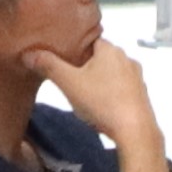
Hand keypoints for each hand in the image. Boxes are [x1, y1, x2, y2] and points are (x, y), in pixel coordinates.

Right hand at [47, 35, 166, 150]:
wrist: (135, 130)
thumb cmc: (102, 102)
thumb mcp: (69, 83)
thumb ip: (49, 66)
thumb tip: (29, 54)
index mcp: (109, 49)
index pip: (89, 40)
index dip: (75, 49)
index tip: (65, 60)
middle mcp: (126, 58)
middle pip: (101, 57)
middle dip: (87, 67)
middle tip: (71, 81)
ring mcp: (137, 77)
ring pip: (113, 73)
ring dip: (100, 81)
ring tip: (86, 96)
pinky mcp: (142, 94)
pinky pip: (122, 88)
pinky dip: (112, 94)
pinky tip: (103, 107)